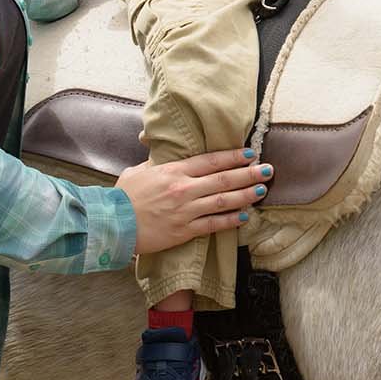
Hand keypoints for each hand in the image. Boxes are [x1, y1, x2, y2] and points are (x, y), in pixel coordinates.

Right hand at [117, 148, 271, 255]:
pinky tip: (244, 216)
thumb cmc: (122, 197)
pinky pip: (212, 224)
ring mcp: (185, 210)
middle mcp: (183, 188)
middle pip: (223, 179)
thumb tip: (159, 148)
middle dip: (248, 174)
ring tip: (261, 190)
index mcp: (173, 170)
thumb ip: (155, 160)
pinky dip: (230, 220)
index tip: (250, 153)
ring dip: (245, 195)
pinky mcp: (184, 231)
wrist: (112, 224)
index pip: (210, 160)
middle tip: (268, 170)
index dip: (233, 157)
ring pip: (223, 201)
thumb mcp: (138, 170)